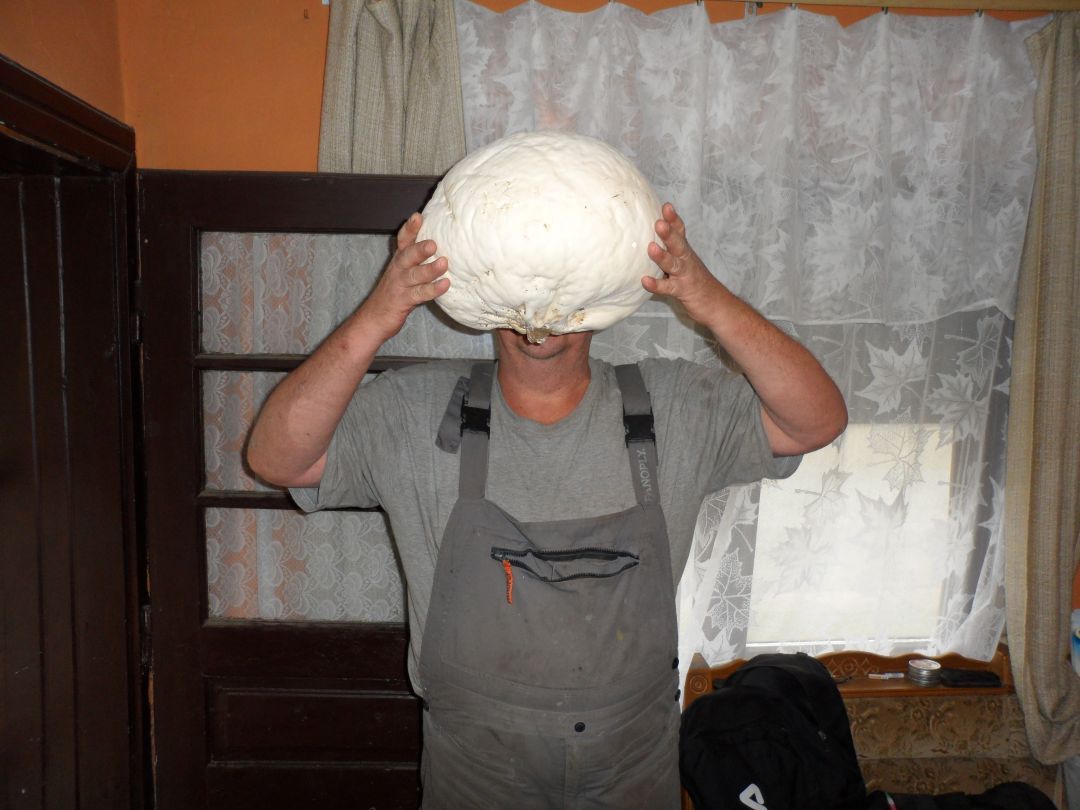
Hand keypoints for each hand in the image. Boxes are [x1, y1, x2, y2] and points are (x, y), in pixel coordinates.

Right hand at [359, 213, 449, 339]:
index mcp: (399, 261)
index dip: (410, 229)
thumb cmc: (394, 294)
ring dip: (429, 270)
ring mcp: (399, 285)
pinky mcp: (403, 301)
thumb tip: (443, 249)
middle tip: (433, 243)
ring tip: (444, 263)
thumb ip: (418, 260)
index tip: (417, 217)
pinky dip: (432, 289)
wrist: (373, 319)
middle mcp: (397, 270)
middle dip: (419, 248)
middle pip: (407, 256)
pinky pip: (419, 294)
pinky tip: (445, 285)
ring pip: (414, 275)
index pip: (403, 241)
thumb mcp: (404, 273)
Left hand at [643, 203, 726, 327]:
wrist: (718, 305)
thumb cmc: (696, 282)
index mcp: (686, 252)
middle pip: (678, 244)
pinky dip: (657, 284)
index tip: (666, 206)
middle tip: (659, 222)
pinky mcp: (683, 291)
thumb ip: (671, 252)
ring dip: (662, 256)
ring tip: (651, 248)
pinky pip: (668, 287)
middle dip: (669, 233)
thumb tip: (649, 239)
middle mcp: (687, 260)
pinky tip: (645, 281)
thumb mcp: (685, 263)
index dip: (674, 219)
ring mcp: (685, 275)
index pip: (681, 232)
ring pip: (674, 264)